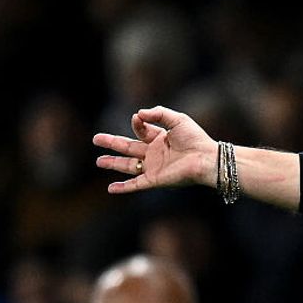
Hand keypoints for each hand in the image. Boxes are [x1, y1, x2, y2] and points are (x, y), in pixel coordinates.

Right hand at [93, 106, 216, 193]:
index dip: (137, 123)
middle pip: (129, 147)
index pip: (141, 130)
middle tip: (96, 139)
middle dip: (112, 143)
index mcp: (161, 138)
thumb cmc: (195, 138)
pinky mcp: (155, 179)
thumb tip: (138, 113)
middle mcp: (155, 153)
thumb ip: (158, 113)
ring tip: (98, 161)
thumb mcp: (177, 119)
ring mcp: (154, 167)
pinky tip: (110, 189)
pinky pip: (136, 184)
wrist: (206, 158)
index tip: (137, 119)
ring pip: (129, 165)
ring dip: (113, 163)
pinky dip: (123, 188)